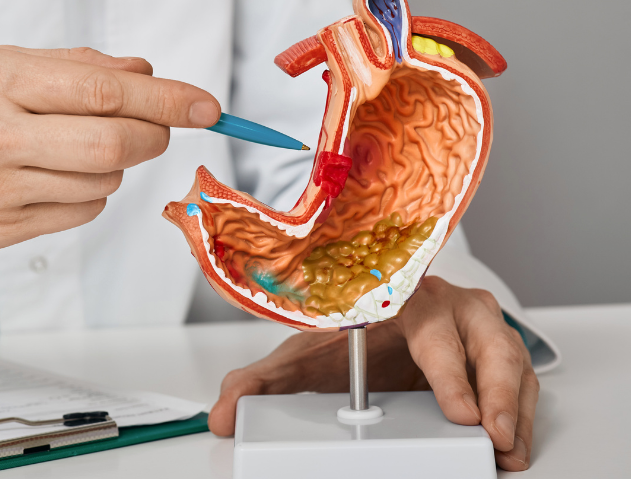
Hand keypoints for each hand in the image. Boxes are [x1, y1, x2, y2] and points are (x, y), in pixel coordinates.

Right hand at [0, 46, 220, 277]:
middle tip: (156, 126)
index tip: (206, 104)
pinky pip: (75, 213)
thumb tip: (141, 75)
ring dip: (112, 162)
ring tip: (71, 145)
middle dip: (154, 134)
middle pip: (115, 144)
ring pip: (102, 183)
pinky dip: (85, 191)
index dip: (167, 99)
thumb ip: (65, 66)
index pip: (103, 91)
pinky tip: (52, 175)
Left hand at [209, 276, 537, 470]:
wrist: (370, 331)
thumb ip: (260, 383)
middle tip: (488, 433)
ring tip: (507, 448)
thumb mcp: (301, 360)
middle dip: (493, 389)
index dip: (446, 367)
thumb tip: (224, 412)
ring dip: (514, 406)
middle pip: (486, 340)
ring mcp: (479, 330)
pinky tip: (512, 444)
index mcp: (403, 298)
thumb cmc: (344, 340)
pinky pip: (523, 381)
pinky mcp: (498, 357)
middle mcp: (449, 308)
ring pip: (512, 360)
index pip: (431, 326)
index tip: (454, 408)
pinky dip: (522, 413)